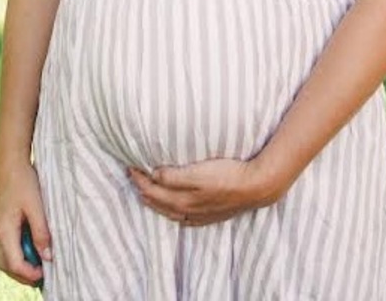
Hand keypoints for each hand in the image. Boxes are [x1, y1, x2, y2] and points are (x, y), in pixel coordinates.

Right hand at [0, 158, 51, 285]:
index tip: (45, 276)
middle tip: (41, 276)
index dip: (29, 273)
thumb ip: (41, 232)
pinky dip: (16, 250)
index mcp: (3, 230)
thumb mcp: (36, 206)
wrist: (9, 158)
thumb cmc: (23, 179)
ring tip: (37, 262)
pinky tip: (30, 244)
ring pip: (4, 254)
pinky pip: (4, 242)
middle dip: (22, 273)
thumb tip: (48, 256)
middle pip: (6, 264)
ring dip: (19, 262)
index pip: (14, 264)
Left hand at [128, 157, 281, 226]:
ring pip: (170, 211)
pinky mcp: (210, 215)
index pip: (153, 190)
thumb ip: (174, 176)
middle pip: (158, 202)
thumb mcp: (198, 172)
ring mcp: (199, 215)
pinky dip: (173, 212)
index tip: (130, 166)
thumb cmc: (227, 174)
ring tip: (147, 193)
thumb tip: (154, 175)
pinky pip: (184, 218)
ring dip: (156, 202)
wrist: (255, 187)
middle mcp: (187, 211)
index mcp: (182, 200)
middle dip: (144, 189)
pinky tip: (175, 210)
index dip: (140, 178)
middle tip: (134, 177)